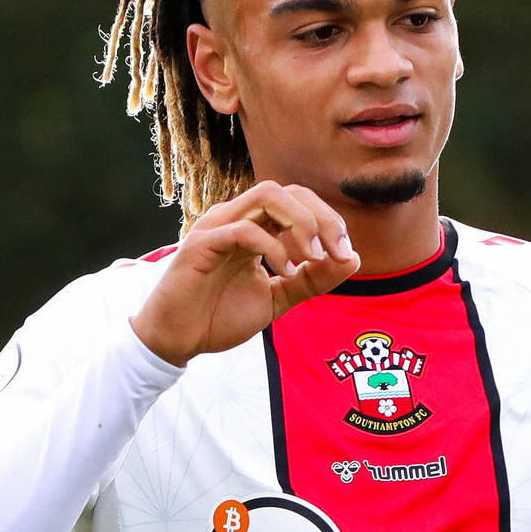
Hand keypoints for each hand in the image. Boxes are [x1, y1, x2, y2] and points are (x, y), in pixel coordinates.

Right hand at [132, 182, 359, 365]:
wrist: (177, 340)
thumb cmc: (218, 316)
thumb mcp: (277, 299)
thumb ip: (311, 280)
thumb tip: (353, 258)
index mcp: (254, 227)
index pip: (299, 202)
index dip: (330, 222)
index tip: (346, 256)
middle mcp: (236, 218)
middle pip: (289, 191)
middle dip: (323, 218)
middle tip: (337, 253)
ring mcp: (218, 227)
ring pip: (267, 196)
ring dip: (301, 223)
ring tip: (312, 259)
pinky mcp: (202, 244)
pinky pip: (245, 230)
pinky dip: (274, 248)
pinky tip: (285, 273)